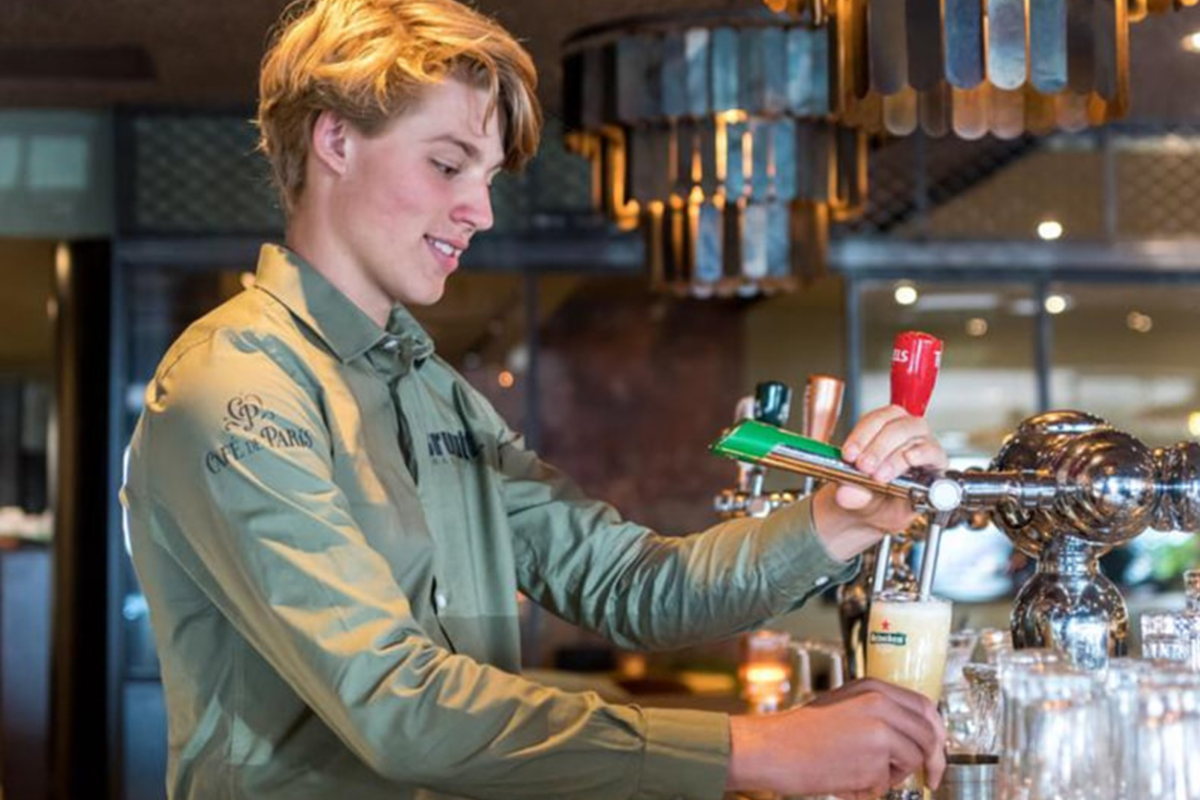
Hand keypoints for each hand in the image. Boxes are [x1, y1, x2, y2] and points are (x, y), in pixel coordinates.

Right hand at [725, 678, 946, 798]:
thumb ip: (878, 712)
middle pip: (929, 735)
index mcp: (873, 688)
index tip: (936, 750)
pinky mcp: (873, 759)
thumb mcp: (844, 706)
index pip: (925, 707)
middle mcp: (880, 704)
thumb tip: (913, 733)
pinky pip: (887, 782)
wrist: (772, 747)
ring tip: (862, 774)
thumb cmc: (800, 732)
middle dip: (933, 761)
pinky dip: (871, 788)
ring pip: (912, 760)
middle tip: (930, 778)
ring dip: (893, 775)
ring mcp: (879, 731)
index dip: (937, 731)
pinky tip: (847, 781)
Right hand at [812, 405, 947, 560]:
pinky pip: (872, 419)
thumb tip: (849, 492)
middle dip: (885, 448)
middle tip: (866, 467)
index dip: (919, 455)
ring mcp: (901, 432)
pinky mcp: (880, 425)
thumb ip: (866, 502)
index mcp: (933, 468)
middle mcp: (920, 445)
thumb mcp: (881, 515)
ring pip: (892, 419)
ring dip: (868, 438)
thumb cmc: (886, 509)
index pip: (933, 452)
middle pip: (911, 431)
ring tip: (852, 459)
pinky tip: (849, 450)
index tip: (901, 463)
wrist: (867, 505)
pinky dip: (858, 434)